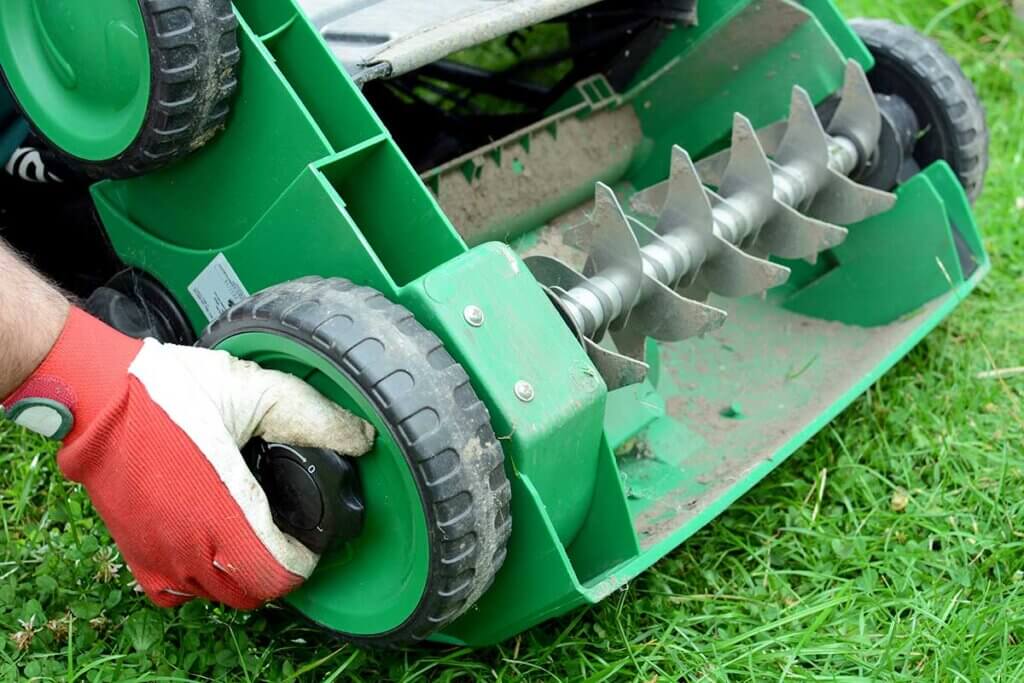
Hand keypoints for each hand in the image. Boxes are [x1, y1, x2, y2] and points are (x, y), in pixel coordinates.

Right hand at [3, 308, 373, 608]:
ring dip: (241, 577)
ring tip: (257, 542)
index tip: (314, 540)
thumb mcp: (258, 389)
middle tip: (292, 540)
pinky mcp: (134, 548)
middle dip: (279, 571)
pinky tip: (211, 550)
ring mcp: (158, 551)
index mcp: (224, 509)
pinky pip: (172, 591)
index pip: (278, 572)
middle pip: (251, 592)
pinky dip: (198, 582)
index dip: (305, 561)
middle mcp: (189, 544)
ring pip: (214, 595)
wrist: (98, 390)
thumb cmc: (171, 389)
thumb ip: (314, 417)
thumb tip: (363, 440)